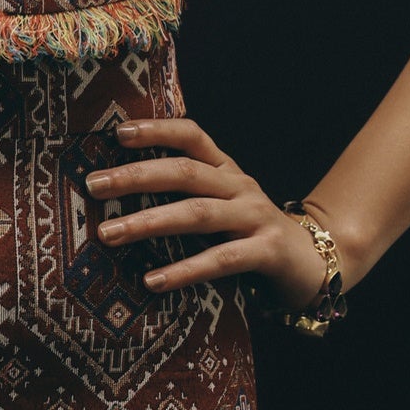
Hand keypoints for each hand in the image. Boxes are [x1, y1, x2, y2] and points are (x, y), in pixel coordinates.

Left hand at [84, 116, 334, 312]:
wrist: (315, 263)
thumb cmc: (251, 234)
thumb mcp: (222, 205)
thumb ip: (186, 194)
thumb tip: (119, 190)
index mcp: (226, 170)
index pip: (192, 135)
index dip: (157, 129)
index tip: (118, 132)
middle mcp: (240, 187)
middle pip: (185, 173)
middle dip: (136, 177)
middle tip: (94, 185)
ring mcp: (255, 218)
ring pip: (197, 214)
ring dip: (149, 222)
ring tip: (109, 233)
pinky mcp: (266, 253)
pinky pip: (220, 260)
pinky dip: (184, 270)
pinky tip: (152, 280)